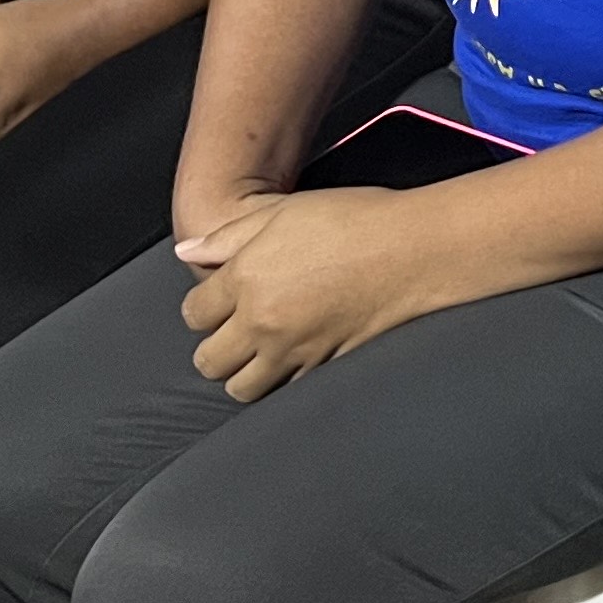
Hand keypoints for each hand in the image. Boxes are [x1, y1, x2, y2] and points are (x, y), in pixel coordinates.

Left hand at [173, 184, 455, 400]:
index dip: (204, 307)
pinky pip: (284, 390)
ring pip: (240, 387)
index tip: (219, 301)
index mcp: (245, 277)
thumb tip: (186, 252)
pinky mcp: (322, 366)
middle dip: (216, 346)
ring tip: (260, 351)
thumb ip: (228, 235)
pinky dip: (283, 379)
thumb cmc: (355, 220)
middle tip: (235, 330)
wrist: (415, 247)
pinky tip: (295, 357)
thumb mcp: (283, 211)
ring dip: (244, 371)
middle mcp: (261, 320)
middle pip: (208, 360)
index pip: (194, 314)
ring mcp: (292, 349)